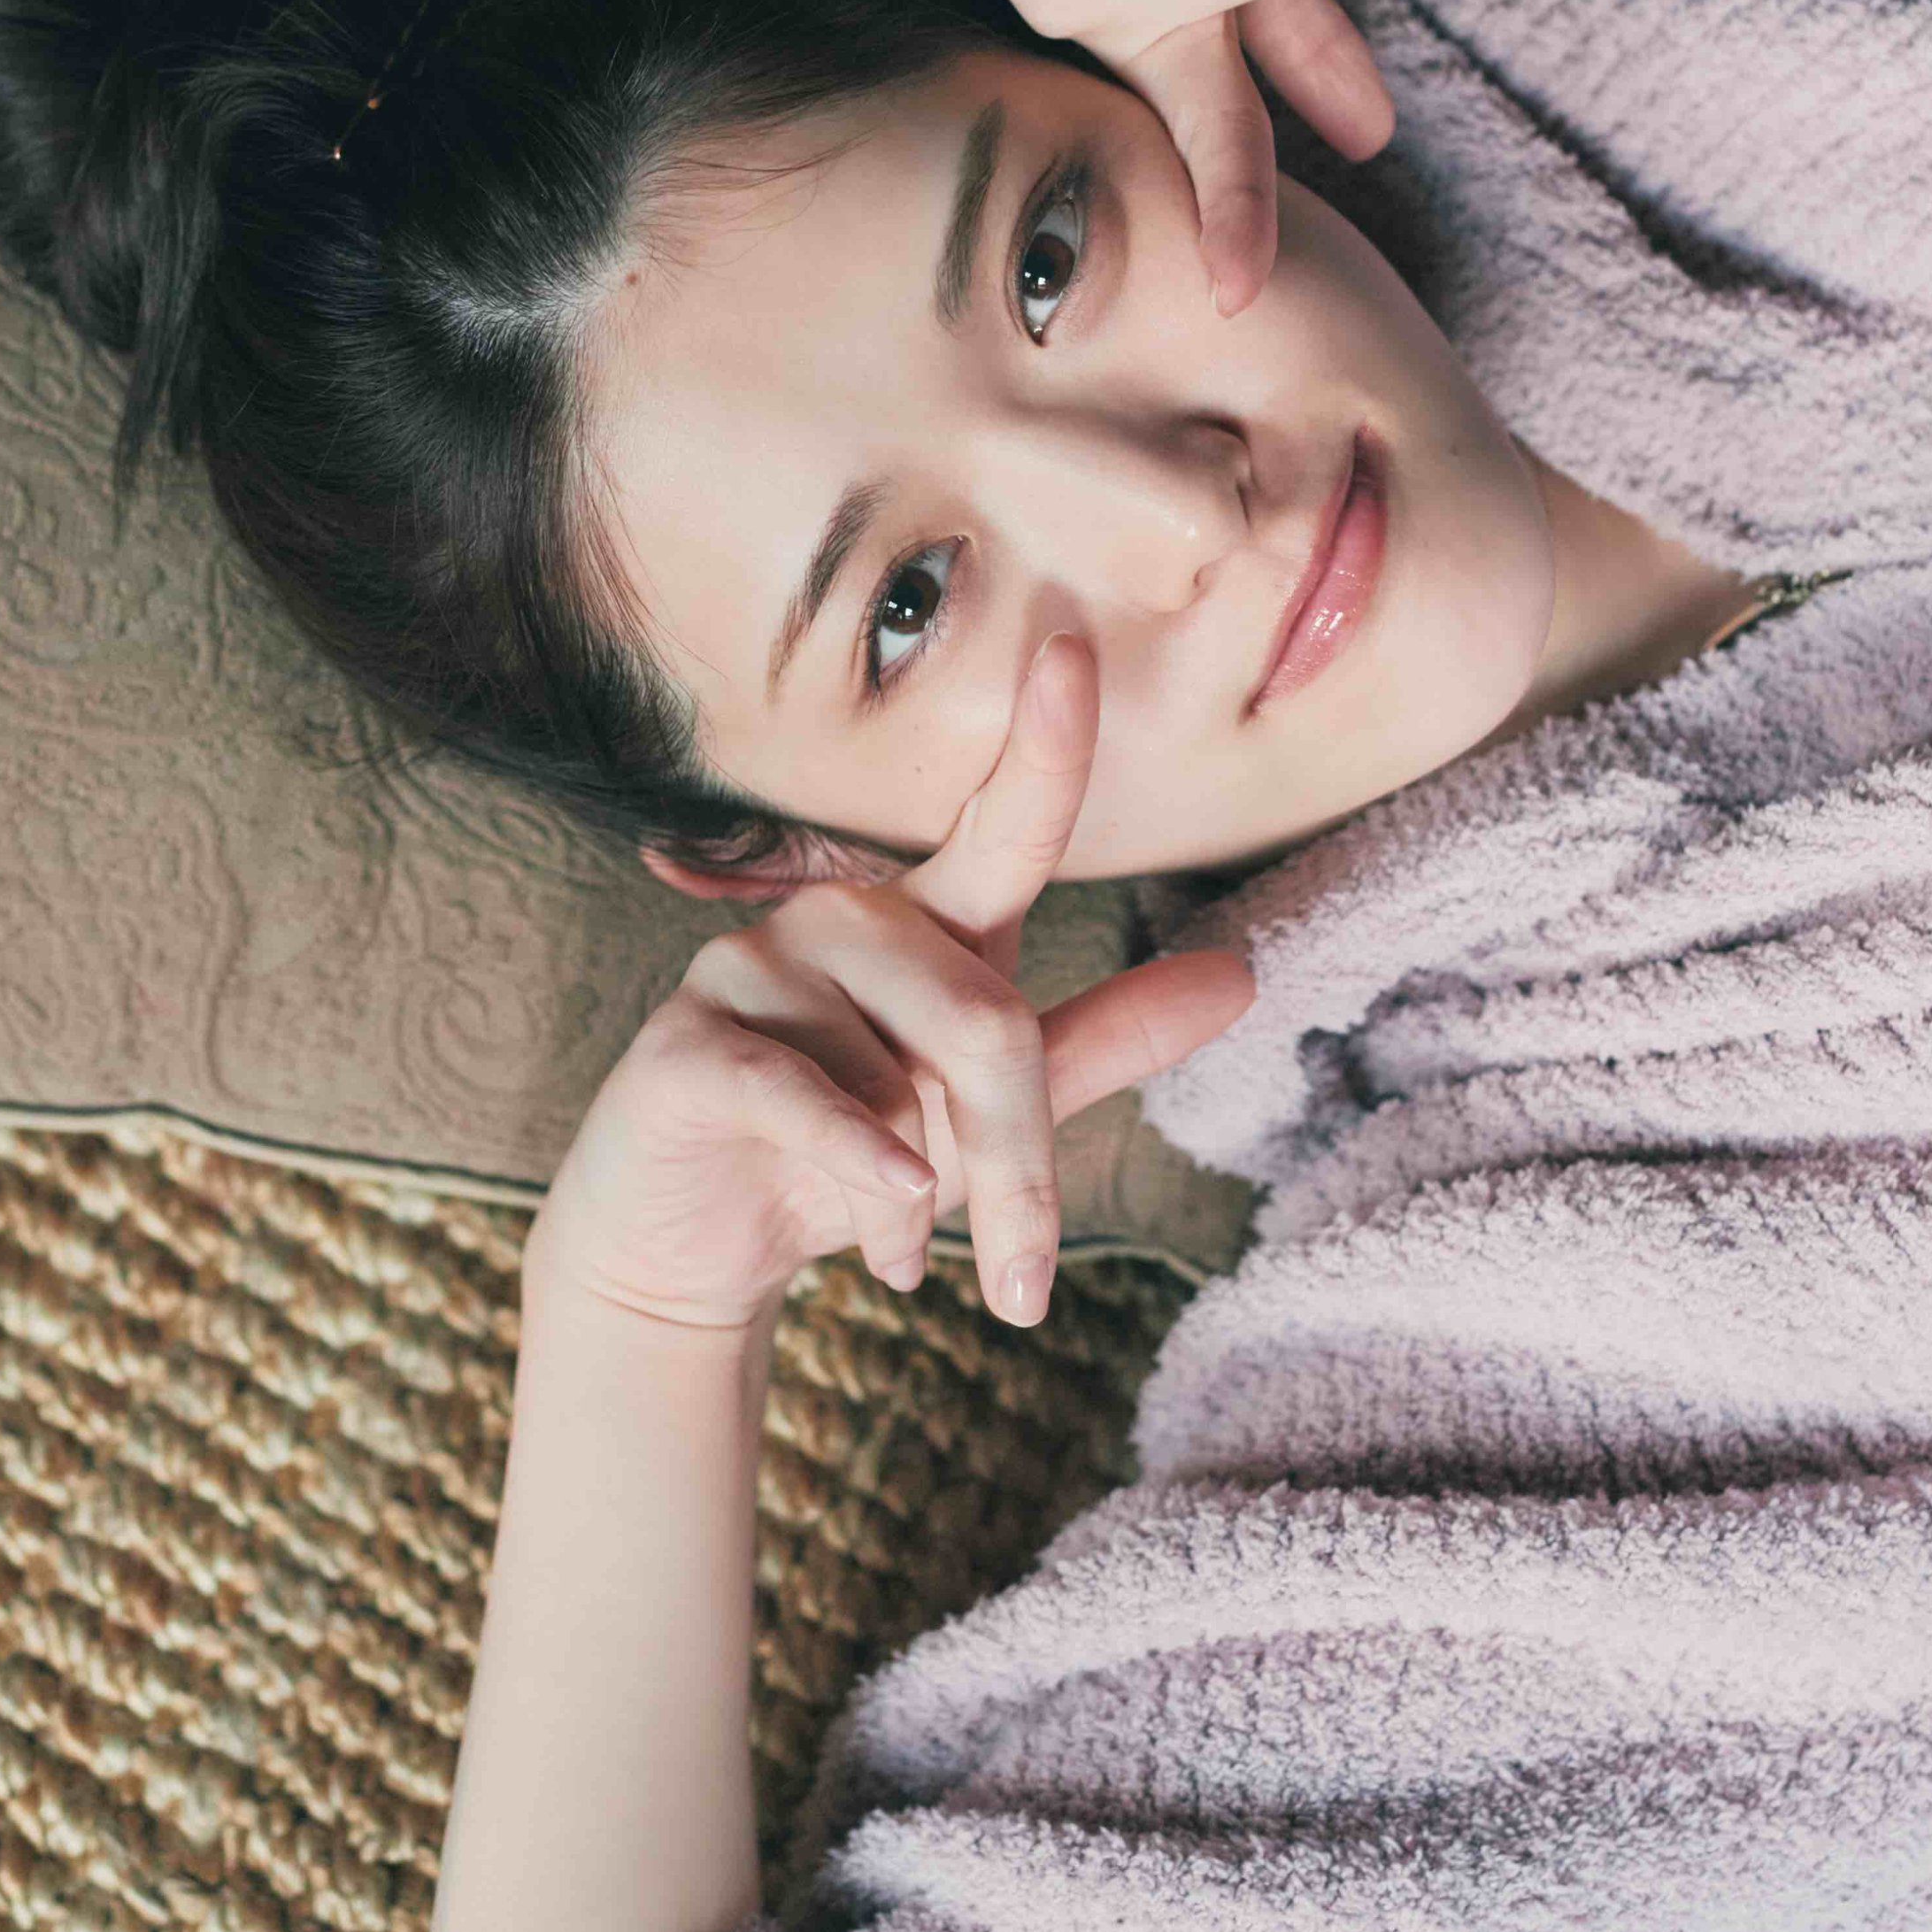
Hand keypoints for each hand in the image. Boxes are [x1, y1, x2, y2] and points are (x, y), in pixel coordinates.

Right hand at [525, 634, 1252, 1337]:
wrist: (693, 1249)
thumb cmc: (848, 1156)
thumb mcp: (987, 1107)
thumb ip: (1104, 1038)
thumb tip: (1244, 972)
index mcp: (925, 920)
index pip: (1001, 823)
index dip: (1042, 740)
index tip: (1074, 647)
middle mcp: (841, 919)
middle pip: (985, 1019)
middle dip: (1019, 1163)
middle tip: (1026, 1285)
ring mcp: (752, 970)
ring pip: (899, 1077)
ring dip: (925, 1195)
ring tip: (902, 1249)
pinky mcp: (686, 1045)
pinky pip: (805, 1096)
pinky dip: (864, 1172)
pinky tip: (892, 1229)